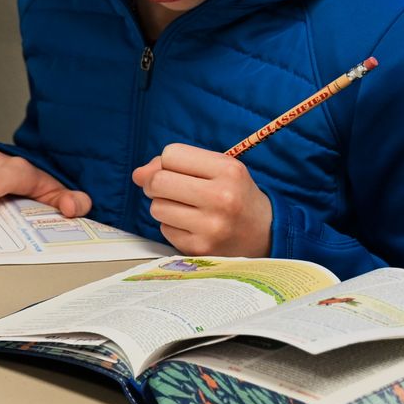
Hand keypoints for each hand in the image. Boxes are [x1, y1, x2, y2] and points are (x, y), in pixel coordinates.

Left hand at [132, 142, 272, 254]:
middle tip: (170, 190)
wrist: (266, 233)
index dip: (167, 162)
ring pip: (156, 207)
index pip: (171, 154)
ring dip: (163, 206)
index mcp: (228, 170)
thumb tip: (137, 175)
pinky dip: (172, 226)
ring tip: (187, 209)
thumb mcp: (218, 169)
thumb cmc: (236, 195)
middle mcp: (222, 197)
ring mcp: (211, 226)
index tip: (178, 171)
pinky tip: (192, 226)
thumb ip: (178, 164)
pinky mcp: (200, 248)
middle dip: (156, 184)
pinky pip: (164, 229)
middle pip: (158, 181)